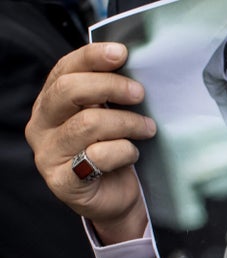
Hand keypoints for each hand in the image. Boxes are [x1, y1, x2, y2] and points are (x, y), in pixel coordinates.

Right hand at [25, 42, 156, 244]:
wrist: (117, 198)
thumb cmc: (114, 152)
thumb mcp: (110, 117)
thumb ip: (110, 95)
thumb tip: (132, 66)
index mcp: (50, 104)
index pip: (63, 70)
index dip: (91, 57)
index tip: (121, 53)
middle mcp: (41, 126)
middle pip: (69, 92)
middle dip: (110, 87)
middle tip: (139, 93)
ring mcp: (48, 155)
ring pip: (87, 124)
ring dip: (126, 122)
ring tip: (147, 128)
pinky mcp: (63, 182)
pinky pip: (97, 157)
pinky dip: (123, 151)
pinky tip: (133, 153)